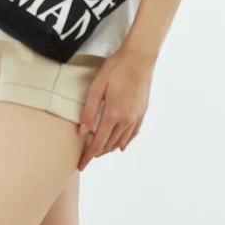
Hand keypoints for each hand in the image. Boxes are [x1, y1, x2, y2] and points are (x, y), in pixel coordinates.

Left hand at [77, 47, 153, 170]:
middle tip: (86, 157)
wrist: (139, 58)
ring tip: (99, 151)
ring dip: (110, 148)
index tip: (81, 165)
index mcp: (113, 114)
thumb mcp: (96, 87)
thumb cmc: (116, 69)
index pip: (98, 143)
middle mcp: (126, 119)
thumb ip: (89, 111)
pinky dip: (126, 142)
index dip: (88, 156)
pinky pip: (133, 133)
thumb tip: (82, 132)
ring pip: (122, 140)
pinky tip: (122, 145)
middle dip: (97, 153)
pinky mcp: (142, 111)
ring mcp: (136, 116)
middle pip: (110, 144)